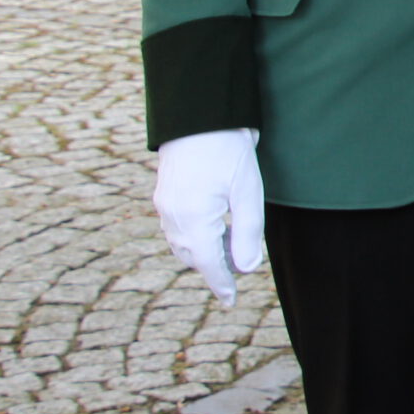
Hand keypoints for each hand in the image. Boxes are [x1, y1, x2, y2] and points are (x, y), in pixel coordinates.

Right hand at [154, 128, 265, 304]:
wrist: (201, 113)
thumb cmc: (229, 150)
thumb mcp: (247, 192)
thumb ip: (249, 233)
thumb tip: (247, 269)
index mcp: (194, 219)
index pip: (208, 264)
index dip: (221, 284)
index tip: (231, 301)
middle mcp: (173, 215)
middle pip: (192, 255)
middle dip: (212, 266)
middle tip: (236, 272)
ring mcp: (165, 203)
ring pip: (181, 242)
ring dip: (202, 250)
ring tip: (228, 249)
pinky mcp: (164, 192)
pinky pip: (175, 225)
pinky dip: (192, 235)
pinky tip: (212, 227)